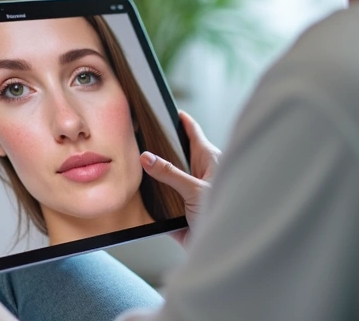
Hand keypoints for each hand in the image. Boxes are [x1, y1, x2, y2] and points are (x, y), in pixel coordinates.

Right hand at [140, 111, 220, 246]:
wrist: (226, 251)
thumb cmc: (227, 216)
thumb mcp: (195, 190)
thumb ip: (170, 174)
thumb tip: (147, 156)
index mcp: (209, 160)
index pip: (192, 131)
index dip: (180, 119)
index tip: (165, 107)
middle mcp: (200, 174)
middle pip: (176, 154)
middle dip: (159, 148)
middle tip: (138, 136)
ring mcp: (190, 193)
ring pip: (167, 179)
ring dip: (154, 178)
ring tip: (131, 166)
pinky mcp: (181, 214)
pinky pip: (162, 204)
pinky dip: (151, 203)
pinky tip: (138, 199)